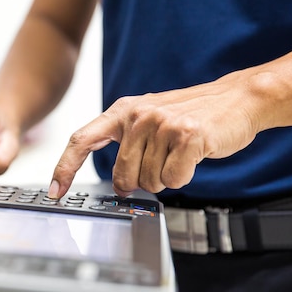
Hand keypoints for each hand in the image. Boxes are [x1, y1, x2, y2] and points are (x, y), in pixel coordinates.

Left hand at [48, 71, 263, 197]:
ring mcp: (161, 124)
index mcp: (121, 111)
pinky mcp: (186, 136)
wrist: (236, 99)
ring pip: (150, 181)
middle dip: (140, 182)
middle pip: (122, 176)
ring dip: (166, 178)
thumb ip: (126, 144)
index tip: (55, 192)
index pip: (81, 140)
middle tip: (160, 165)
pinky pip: (174, 179)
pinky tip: (193, 156)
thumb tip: (117, 184)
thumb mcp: (148, 120)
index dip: (64, 168)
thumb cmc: (190, 115)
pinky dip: (184, 176)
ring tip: (179, 154)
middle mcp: (137, 115)